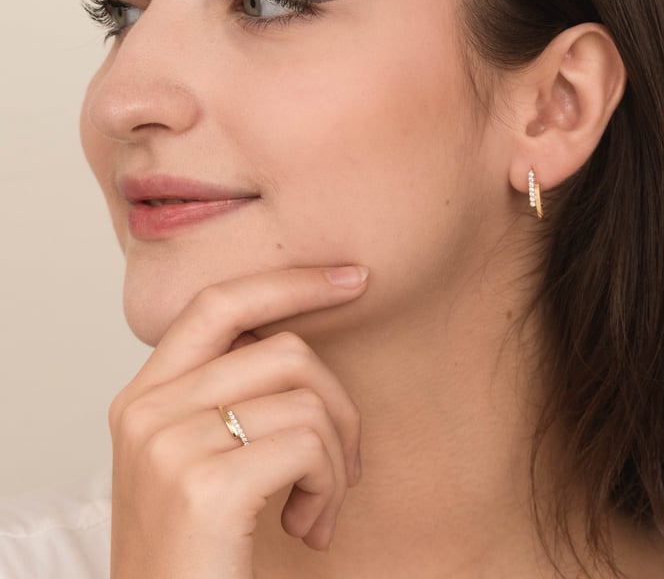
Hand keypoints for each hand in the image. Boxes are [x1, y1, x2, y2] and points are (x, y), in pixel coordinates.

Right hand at [108, 266, 368, 578]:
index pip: (220, 302)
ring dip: (336, 458)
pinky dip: (329, 486)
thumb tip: (300, 348)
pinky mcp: (204, 488)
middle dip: (338, 401)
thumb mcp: (197, 458)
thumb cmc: (197, 549)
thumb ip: (226, 395)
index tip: (352, 279)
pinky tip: (308, 527)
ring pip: (306, 399)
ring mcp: (170, 446)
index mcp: (145, 396)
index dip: (290, 282)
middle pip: (284, 349)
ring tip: (318, 506)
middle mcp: (148, 411)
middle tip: (343, 460)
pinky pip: (310, 446)